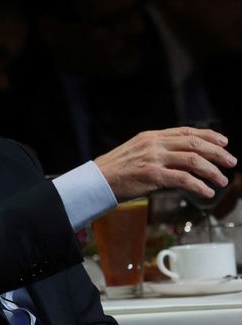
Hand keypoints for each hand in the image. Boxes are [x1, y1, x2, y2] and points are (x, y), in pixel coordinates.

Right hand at [94, 127, 236, 201]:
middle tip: (231, 162)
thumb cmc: (116, 170)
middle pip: (195, 144)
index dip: (209, 135)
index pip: (187, 131)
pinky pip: (184, 179)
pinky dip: (199, 186)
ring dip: (212, 171)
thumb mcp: (137, 152)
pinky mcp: (152, 175)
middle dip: (217, 153)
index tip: (224, 142)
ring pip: (193, 160)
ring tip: (221, 180)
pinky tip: (206, 192)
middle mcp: (154, 144)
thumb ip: (157, 151)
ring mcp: (153, 159)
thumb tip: (182, 158)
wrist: (97, 180)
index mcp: (151, 136)